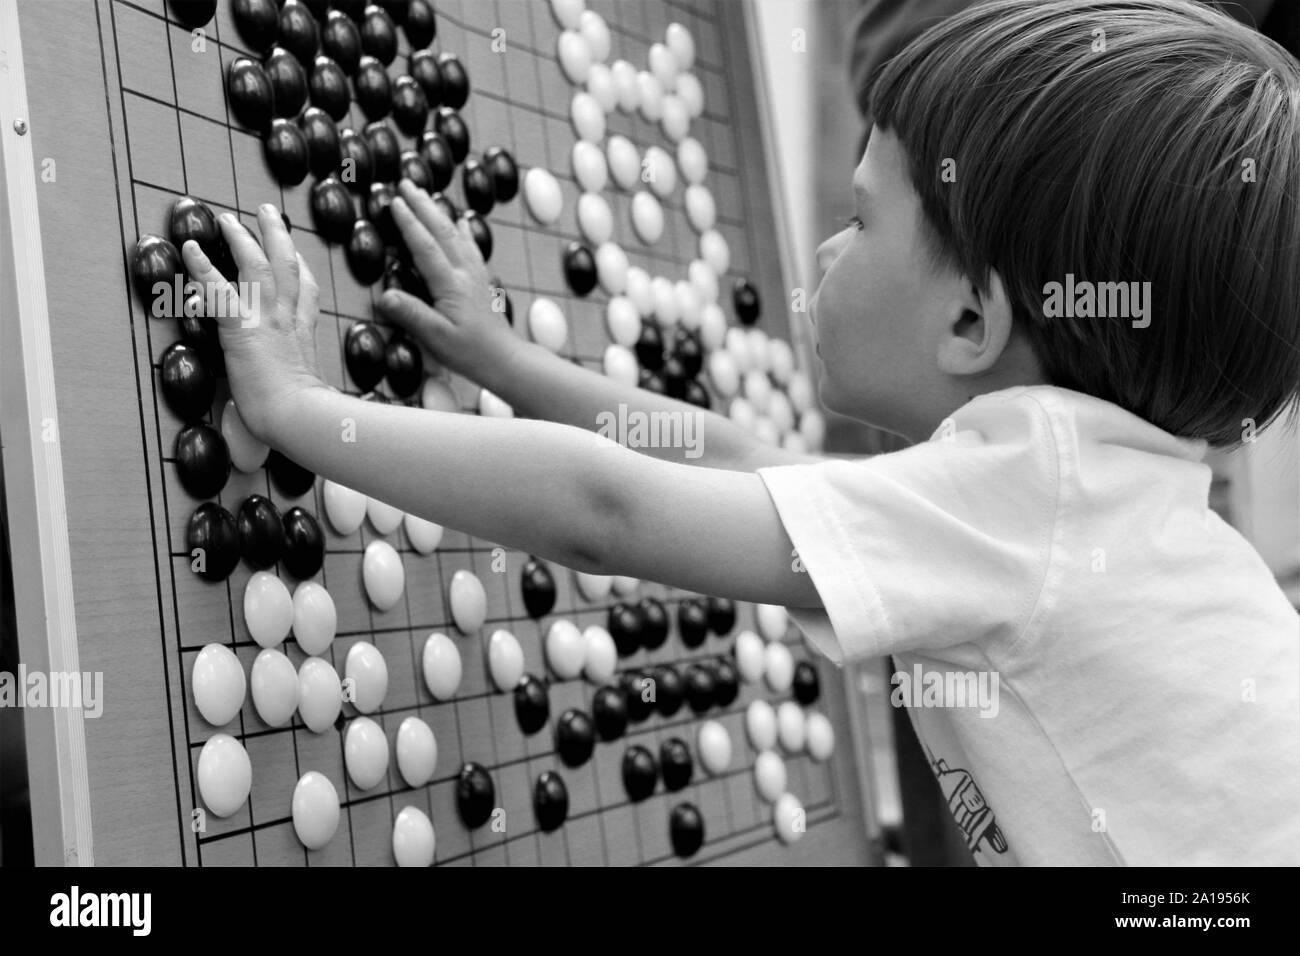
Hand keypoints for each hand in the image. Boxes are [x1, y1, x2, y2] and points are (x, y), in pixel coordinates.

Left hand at [181, 204, 325, 443]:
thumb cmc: (306, 417)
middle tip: (266, 212)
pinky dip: (203, 266)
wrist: (299, 417)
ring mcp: (266, 319)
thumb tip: (302, 402)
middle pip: (288, 266)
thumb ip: (302, 387)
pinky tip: (191, 247)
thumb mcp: (310, 395)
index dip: (302, 270)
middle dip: (277, 236)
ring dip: (243, 237)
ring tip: (229, 218)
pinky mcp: (241, 327)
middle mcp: (289, 319)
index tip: (296, 254)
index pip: (306, 294)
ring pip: (257, 265)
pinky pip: (218, 289)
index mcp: (304, 334)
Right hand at [378, 179, 521, 385]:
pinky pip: (470, 246)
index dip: (410, 223)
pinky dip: (461, 229)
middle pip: (442, 231)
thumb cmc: (470, 352)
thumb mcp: (436, 338)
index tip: (396, 201)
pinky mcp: (483, 281)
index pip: (426, 246)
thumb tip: (385, 296)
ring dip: (439, 212)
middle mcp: (466, 273)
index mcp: (451, 284)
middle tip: (406, 183)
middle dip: (423, 205)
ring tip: (426, 194)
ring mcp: (477, 275)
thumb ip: (411, 315)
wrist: (506, 359)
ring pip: (457, 235)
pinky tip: (459, 222)